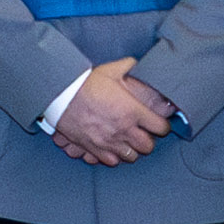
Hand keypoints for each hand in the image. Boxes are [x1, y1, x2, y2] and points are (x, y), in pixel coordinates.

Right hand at [51, 58, 170, 166]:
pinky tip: (112, 147)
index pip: (161, 127)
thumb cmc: (84, 83)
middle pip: (148, 146)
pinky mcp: (94, 148)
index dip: (163, 125)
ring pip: (131, 156)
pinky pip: (112, 161)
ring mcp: (109, 141)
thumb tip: (137, 62)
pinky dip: (114, 156)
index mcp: (132, 111)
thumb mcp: (109, 70)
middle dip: (148, 140)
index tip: (158, 123)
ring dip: (132, 150)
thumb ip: (128, 66)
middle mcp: (123, 129)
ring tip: (128, 141)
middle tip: (143, 133)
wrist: (60, 96)